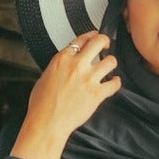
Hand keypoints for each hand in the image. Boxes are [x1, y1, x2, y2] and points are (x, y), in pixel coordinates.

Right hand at [10, 31, 120, 158]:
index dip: (90, 36)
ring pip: (111, 61)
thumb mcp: (45, 77)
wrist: (47, 123)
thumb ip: (58, 68)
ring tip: (110, 67)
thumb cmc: (42, 105)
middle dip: (105, 41)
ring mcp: (88, 79)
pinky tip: (114, 83)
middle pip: (99, 41)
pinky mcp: (97, 94)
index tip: (94, 37)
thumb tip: (63, 68)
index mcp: (62, 59)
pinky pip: (114, 84)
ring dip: (112, 63)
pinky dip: (116, 83)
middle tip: (106, 45)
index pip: (81, 39)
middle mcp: (76, 65)